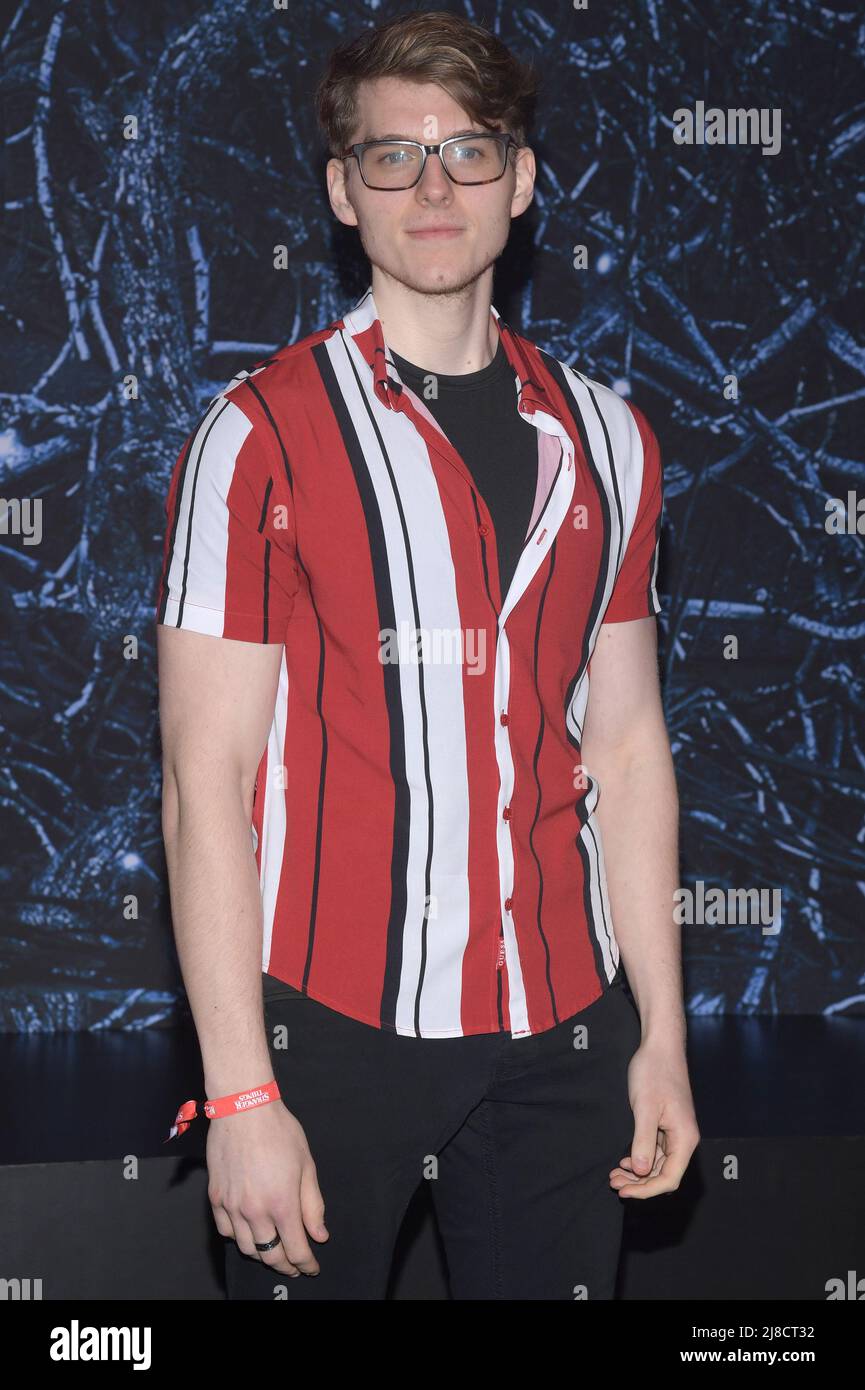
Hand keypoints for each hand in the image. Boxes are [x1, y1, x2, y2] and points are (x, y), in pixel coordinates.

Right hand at [207, 1099, 327, 1276]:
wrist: (244, 1109)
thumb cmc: (279, 1131)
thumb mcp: (306, 1165)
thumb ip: (312, 1204)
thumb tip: (319, 1235)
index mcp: (282, 1203)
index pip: (296, 1250)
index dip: (306, 1264)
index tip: (311, 1268)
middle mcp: (255, 1210)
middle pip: (270, 1255)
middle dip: (285, 1266)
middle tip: (294, 1266)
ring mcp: (232, 1206)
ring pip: (246, 1247)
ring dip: (262, 1255)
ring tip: (273, 1250)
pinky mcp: (216, 1197)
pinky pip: (225, 1231)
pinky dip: (238, 1238)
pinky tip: (248, 1233)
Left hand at [609, 1036, 699, 1197]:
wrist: (660, 1046)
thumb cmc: (654, 1072)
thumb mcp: (645, 1107)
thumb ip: (643, 1140)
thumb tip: (641, 1171)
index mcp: (685, 1138)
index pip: (669, 1178)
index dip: (646, 1190)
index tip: (623, 1191)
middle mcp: (684, 1139)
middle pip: (664, 1175)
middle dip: (639, 1184)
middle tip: (613, 1182)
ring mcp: (676, 1132)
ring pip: (659, 1164)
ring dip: (638, 1173)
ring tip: (615, 1175)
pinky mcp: (667, 1125)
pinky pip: (656, 1151)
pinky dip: (641, 1158)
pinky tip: (625, 1160)